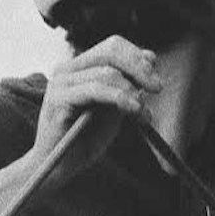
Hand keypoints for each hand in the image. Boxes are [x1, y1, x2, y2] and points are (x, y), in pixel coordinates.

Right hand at [30, 36, 162, 175]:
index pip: (113, 47)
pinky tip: (134, 110)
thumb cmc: (86, 140)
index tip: (155, 79)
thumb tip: (151, 57)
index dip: (138, 58)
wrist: (61, 168)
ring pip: (107, 73)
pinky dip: (120, 97)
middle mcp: (67, 69)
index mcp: (79, 67)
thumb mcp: (114, 109)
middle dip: (139, 68)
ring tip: (143, 115)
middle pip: (110, 51)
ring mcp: (60, 82)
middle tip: (157, 88)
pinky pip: (95, 89)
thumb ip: (129, 85)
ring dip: (132, 93)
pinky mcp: (57, 98)